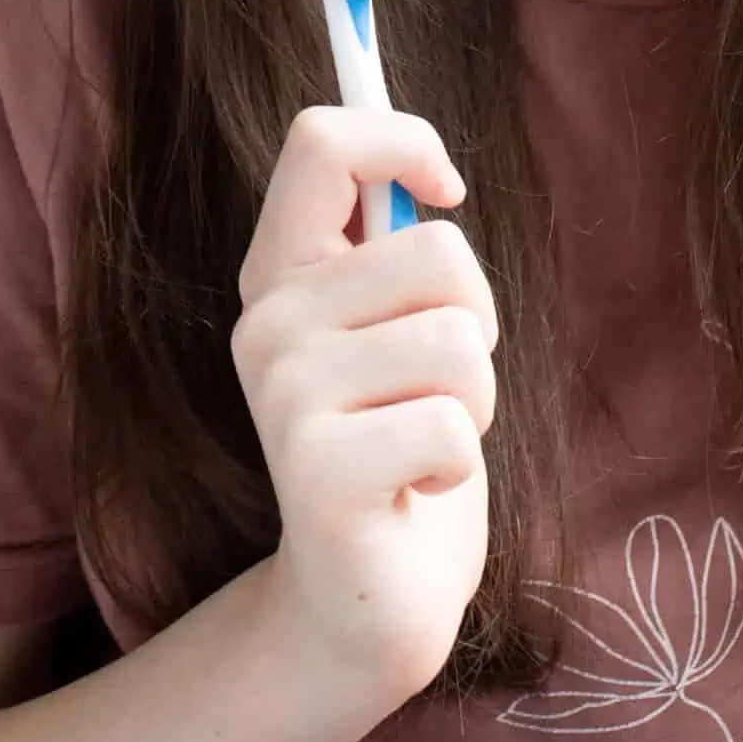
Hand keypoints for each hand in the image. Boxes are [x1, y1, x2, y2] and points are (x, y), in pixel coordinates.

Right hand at [232, 105, 497, 703]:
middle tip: (436, 385)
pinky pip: (450, 423)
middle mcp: (267, 323)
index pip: (321, 141)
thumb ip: (391, 250)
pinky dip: (460, 460)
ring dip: (474, 398)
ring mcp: (283, 395)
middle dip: (475, 321)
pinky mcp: (316, 469)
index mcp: (281, 272)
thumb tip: (429, 171)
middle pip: (438, 249)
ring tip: (425, 441)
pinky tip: (417, 488)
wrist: (363, 600)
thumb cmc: (401, 445)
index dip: (403, 141)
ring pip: (456, 340)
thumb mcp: (393, 329)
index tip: (444, 191)